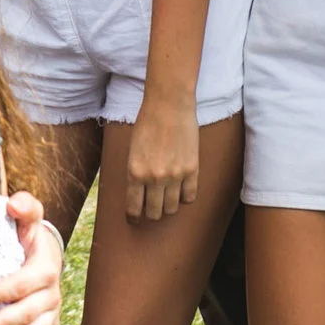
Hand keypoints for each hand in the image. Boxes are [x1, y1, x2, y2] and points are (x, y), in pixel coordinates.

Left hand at [0, 190, 62, 324]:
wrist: (44, 249)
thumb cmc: (28, 233)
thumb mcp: (27, 215)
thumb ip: (23, 206)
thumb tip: (12, 205)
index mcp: (44, 267)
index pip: (22, 282)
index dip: (1, 290)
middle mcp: (51, 292)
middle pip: (28, 310)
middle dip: (4, 321)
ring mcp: (51, 310)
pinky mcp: (50, 323)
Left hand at [124, 94, 199, 221]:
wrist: (169, 105)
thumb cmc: (147, 123)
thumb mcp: (133, 150)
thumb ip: (136, 172)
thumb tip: (138, 194)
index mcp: (135, 172)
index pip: (134, 208)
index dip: (133, 217)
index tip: (134, 218)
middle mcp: (154, 178)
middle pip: (154, 212)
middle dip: (151, 213)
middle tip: (151, 208)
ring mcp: (175, 176)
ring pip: (172, 208)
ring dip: (167, 207)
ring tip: (166, 199)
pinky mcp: (192, 170)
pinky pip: (190, 197)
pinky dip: (184, 197)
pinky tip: (181, 191)